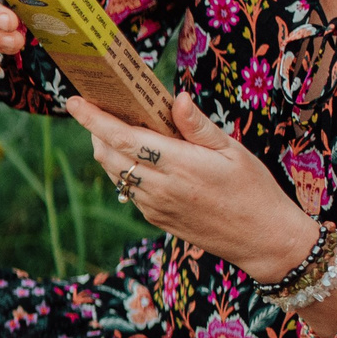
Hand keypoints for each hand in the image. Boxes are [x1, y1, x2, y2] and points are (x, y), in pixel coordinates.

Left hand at [67, 92, 319, 279]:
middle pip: (107, 155)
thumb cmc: (254, 189)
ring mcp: (153, 206)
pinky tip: (139, 158)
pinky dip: (123, 169)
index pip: (123, 137)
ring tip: (118, 129)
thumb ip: (197, 126)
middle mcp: (159, 188)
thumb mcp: (233, 150)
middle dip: (96, 130)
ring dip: (107, 150)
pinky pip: (127, 189)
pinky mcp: (154, 218)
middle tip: (102, 109)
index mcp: (180, 165)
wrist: (262, 239)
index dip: (94, 119)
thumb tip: (176, 98)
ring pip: (113, 173)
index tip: (74, 101)